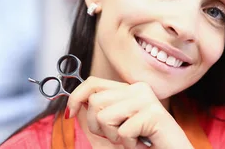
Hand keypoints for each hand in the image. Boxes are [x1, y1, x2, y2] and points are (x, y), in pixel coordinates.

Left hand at [66, 76, 192, 148]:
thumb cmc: (145, 144)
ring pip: (104, 116)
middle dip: (97, 126)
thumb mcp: (115, 130)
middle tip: (115, 136)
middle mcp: (138, 89)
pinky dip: (129, 145)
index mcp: (129, 90)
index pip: (93, 82)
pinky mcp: (154, 114)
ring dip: (113, 136)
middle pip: (95, 101)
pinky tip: (142, 143)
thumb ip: (97, 116)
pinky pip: (123, 131)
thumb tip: (75, 105)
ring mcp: (147, 100)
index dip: (76, 96)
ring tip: (130, 139)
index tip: (70, 114)